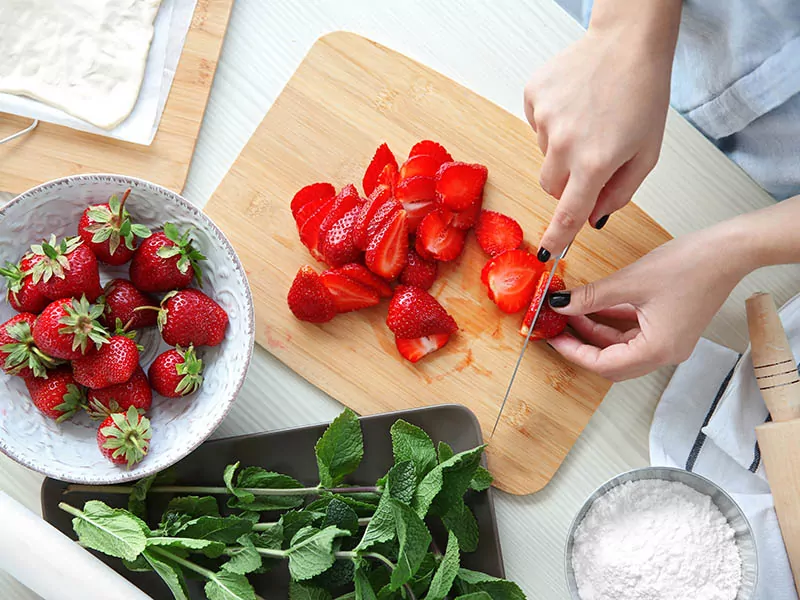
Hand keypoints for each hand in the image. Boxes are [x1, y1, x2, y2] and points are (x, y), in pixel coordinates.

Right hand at [524, 4, 678, 257]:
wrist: (628, 42)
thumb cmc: (644, 95)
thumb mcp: (646, 153)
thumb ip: (619, 193)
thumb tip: (592, 219)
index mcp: (596, 162)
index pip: (568, 214)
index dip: (557, 238)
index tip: (545, 256)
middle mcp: (565, 144)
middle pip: (550, 186)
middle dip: (568, 181)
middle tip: (592, 157)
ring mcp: (545, 118)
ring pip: (545, 154)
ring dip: (563, 147)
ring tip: (590, 118)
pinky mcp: (533, 96)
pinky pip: (536, 125)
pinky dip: (553, 121)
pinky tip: (576, 102)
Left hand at [546, 223, 751, 380]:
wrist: (730, 250)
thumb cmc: (691, 265)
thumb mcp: (630, 281)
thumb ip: (592, 296)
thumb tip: (560, 304)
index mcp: (657, 350)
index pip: (604, 365)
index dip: (573, 352)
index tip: (551, 338)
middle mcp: (665, 353)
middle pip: (612, 362)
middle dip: (582, 345)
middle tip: (557, 329)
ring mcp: (669, 341)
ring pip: (621, 347)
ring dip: (595, 331)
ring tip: (570, 312)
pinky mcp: (670, 327)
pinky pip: (633, 333)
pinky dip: (612, 322)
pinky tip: (593, 305)